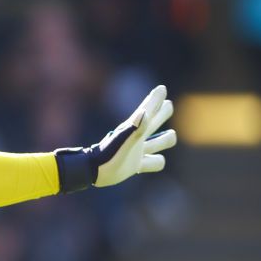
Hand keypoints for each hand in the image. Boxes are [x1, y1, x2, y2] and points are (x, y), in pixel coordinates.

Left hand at [56, 85, 176, 192]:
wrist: (94, 171)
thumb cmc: (108, 154)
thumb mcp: (123, 141)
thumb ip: (135, 127)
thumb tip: (145, 112)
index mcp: (137, 126)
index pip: (151, 106)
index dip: (157, 97)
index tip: (161, 89)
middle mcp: (139, 135)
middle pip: (160, 117)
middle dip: (164, 111)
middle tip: (166, 106)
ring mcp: (139, 150)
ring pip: (164, 140)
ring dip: (164, 141)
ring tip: (153, 143)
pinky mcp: (138, 164)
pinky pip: (157, 162)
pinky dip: (155, 162)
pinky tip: (147, 164)